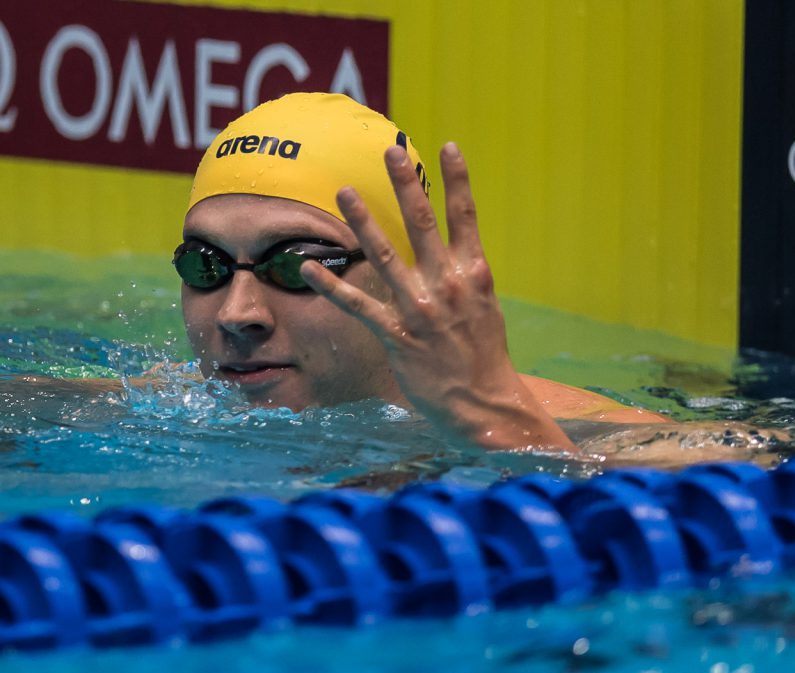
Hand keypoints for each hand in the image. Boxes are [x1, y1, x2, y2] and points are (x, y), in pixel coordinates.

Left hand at [300, 143, 576, 451]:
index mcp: (474, 273)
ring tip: (343, 191)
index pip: (465, 216)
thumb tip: (454, 249)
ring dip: (361, 221)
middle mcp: (447, 284)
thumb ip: (464, 275)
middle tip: (390, 151)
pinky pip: (357, 304)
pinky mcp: (396, 335)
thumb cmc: (484, 356)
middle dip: (405, 184)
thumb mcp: (484, 307)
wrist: (484, 403)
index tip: (449, 147)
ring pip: (384, 254)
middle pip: (421, 223)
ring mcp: (420, 308)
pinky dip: (331, 285)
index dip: (458, 180)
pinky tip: (309, 267)